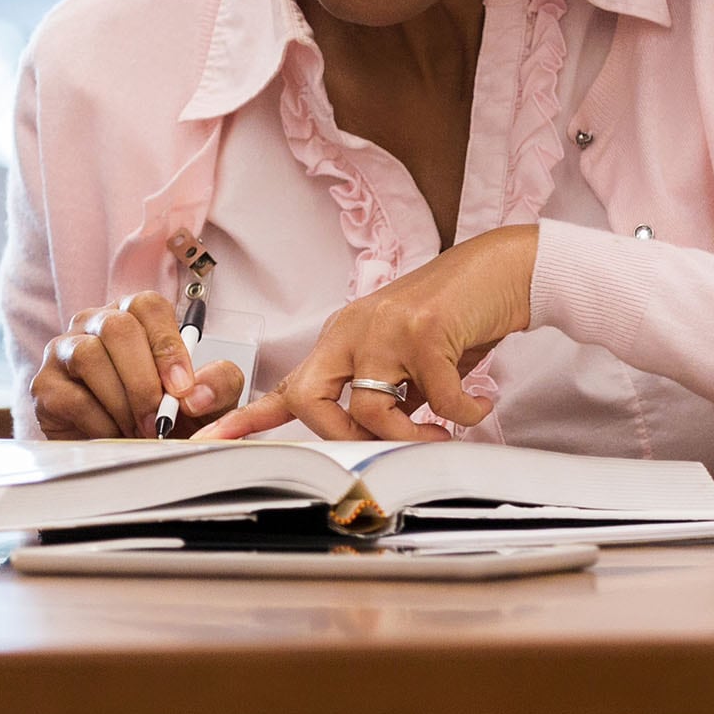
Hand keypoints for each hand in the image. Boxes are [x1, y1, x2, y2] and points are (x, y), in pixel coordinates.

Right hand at [29, 290, 247, 439]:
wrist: (128, 454)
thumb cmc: (166, 415)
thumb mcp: (204, 399)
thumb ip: (217, 384)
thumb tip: (195, 392)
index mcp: (134, 315)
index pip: (147, 306)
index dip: (167, 345)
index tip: (181, 388)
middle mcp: (95, 323)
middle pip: (116, 327)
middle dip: (142, 380)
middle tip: (159, 418)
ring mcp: (64, 350)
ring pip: (89, 357)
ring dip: (121, 401)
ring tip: (138, 430)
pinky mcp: (44, 385)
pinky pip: (71, 396)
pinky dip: (100, 422)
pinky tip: (113, 434)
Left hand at [208, 225, 539, 442]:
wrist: (504, 270)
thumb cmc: (458, 316)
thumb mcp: (407, 357)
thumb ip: (385, 392)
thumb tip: (377, 436)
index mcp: (343, 337)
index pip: (288, 385)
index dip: (248, 417)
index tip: (210, 440)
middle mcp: (353, 330)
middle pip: (312, 401)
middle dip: (343, 437)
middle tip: (389, 444)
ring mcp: (385, 328)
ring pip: (371, 409)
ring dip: (414, 435)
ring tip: (445, 430)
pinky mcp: (425, 330)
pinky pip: (438, 400)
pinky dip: (463, 413)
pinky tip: (477, 402)